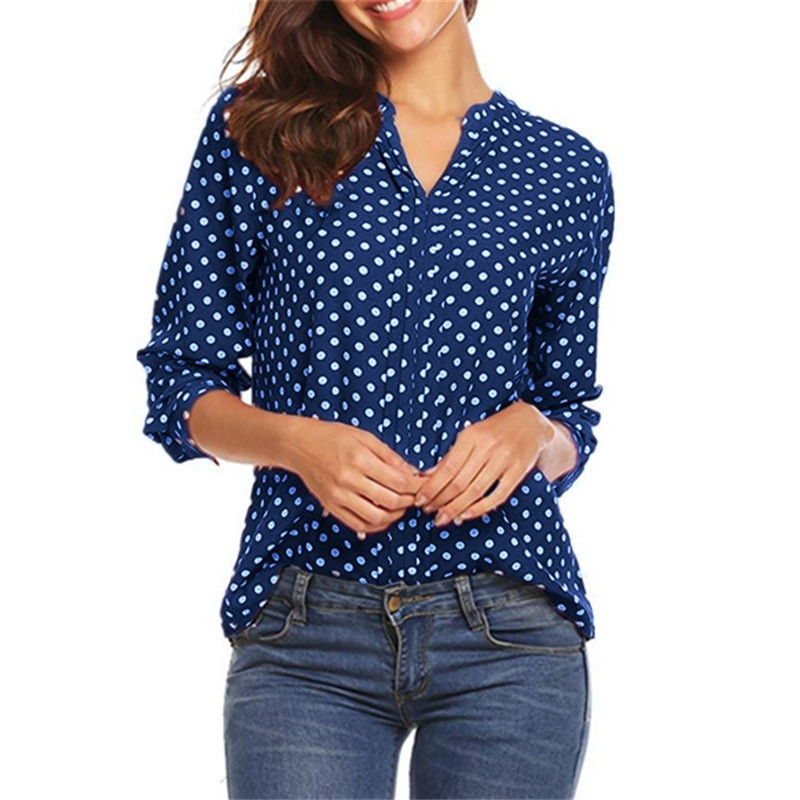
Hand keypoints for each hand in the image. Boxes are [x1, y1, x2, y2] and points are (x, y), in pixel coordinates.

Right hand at [289, 419, 426, 538]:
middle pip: (390, 501)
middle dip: (409, 501)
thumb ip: (389, 456)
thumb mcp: (364, 437)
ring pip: (376, 518)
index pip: (398, 481)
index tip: (423, 484)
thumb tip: (412, 472)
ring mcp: (338, 496)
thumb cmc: (330, 436)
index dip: (416, 486)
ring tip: (401, 506)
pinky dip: (376, 525)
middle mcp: (348, 480)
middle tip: (416, 496)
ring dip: (395, 516)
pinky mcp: (331, 506)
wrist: (298, 444)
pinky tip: (384, 516)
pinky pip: (358, 525)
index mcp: (359, 459)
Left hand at [413, 401, 556, 527]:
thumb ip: (449, 457)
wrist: (530, 423)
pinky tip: (465, 516)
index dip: (432, 487)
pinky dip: (479, 509)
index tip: (420, 500)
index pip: (447, 468)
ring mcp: (504, 460)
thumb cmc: (494, 430)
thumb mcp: (469, 436)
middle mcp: (488, 448)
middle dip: (441, 501)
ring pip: (476, 491)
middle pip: (460, 482)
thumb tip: (425, 477)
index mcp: (471, 437)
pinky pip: (497, 496)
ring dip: (456, 509)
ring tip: (444, 518)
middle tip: (430, 513)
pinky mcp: (518, 472)